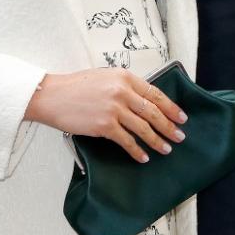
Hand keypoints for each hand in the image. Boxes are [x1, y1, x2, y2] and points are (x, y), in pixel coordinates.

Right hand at [25, 69, 186, 162]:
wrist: (52, 96)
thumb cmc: (77, 86)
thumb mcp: (105, 77)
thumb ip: (126, 86)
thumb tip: (145, 101)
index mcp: (125, 77)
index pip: (155, 94)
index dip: (171, 107)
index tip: (182, 117)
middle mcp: (122, 92)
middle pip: (153, 112)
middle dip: (169, 126)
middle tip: (180, 136)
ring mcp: (114, 109)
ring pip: (143, 128)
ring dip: (157, 140)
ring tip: (166, 149)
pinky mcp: (104, 125)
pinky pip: (127, 140)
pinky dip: (137, 150)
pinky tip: (143, 157)